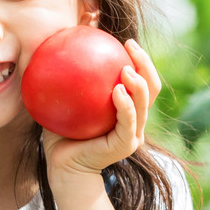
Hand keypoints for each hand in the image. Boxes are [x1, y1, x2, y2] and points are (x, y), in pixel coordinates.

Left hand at [42, 38, 160, 183]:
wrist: (62, 167)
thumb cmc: (60, 134)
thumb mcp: (64, 102)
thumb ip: (67, 80)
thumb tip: (57, 47)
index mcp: (126, 110)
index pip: (140, 80)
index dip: (139, 60)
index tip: (125, 42)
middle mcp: (135, 121)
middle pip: (151, 87)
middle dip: (145, 64)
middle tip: (130, 45)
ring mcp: (133, 134)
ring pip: (144, 103)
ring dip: (138, 83)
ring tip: (127, 67)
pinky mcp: (126, 144)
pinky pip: (128, 120)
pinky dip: (125, 104)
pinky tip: (117, 90)